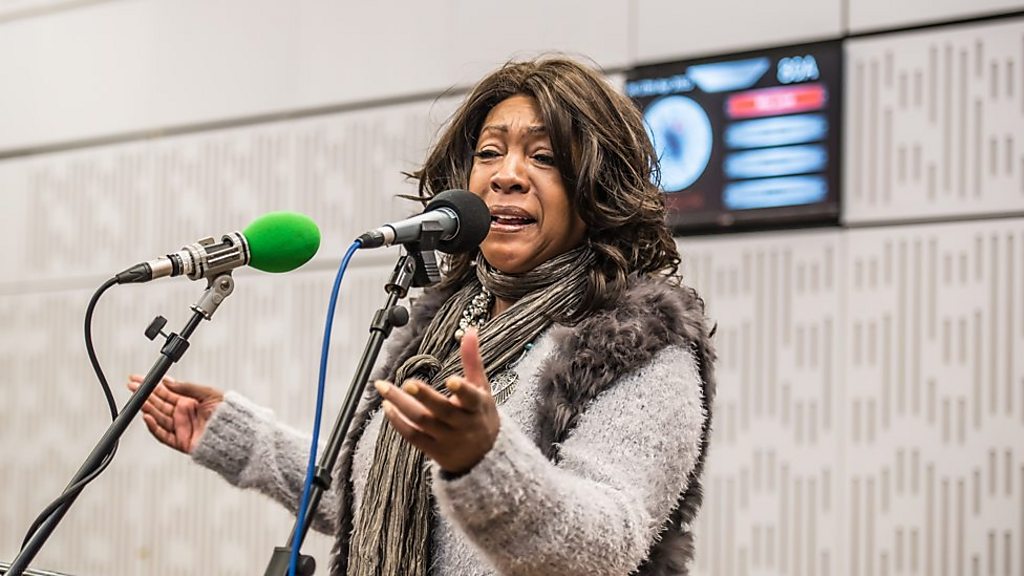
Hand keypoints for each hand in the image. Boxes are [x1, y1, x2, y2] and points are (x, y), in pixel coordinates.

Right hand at [127, 374, 223, 453]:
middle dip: (144, 394)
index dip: (152, 386)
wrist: (236, 432)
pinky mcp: (180, 441)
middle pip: (159, 403)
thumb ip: (187, 388)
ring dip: (147, 408)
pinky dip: (153, 427)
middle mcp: (183, 414)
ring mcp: (181, 427)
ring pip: (158, 417)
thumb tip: (168, 381)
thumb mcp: (208, 393)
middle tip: (132, 386)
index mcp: (189, 401)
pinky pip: (162, 435)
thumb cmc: (227, 412)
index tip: (139, 379)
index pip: (166, 392)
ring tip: (138, 399)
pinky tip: (147, 417)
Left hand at [376, 328, 499, 474]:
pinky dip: (398, 422)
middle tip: (407, 383)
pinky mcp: (434, 450)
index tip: (451, 380)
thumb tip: (470, 330)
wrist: (485, 456)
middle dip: (424, 396)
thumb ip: (472, 360)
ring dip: (401, 405)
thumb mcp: (482, 388)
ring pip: (421, 421)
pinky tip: (387, 406)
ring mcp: (447, 439)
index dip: (462, 390)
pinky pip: (412, 436)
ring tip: (384, 388)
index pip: (471, 398)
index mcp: (477, 406)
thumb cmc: (480, 414)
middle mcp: (462, 424)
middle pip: (441, 410)